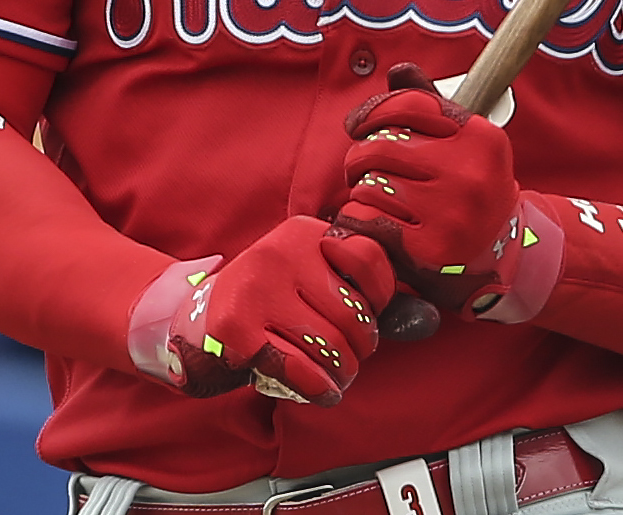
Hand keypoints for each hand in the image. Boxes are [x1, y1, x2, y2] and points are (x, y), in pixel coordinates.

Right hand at [128, 217, 395, 407]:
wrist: (192, 322)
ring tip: (336, 377)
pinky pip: (298, 368)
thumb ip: (372, 300)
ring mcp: (256, 287)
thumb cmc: (269, 306)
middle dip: (361, 349)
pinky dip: (316, 388)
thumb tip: (431, 318)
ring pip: (330, 345)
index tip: (364, 318)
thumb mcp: (317, 288)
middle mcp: (280, 250)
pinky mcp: (237, 328)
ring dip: (341, 374)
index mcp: (306, 232)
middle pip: (354, 313)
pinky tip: (319, 391)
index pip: (371, 260)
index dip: (379, 301)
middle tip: (351, 360)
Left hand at [335, 63, 528, 318]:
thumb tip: (401, 70)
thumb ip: (428, 105)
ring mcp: (451, 212)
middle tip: (363, 172)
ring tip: (378, 201)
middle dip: (360, 158)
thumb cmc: (471, 191)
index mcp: (479, 137)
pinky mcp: (428, 248)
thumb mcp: (463, 144)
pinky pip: (365, 219)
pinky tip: (372, 225)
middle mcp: (470, 172)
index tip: (357, 126)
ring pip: (369, 184)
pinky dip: (357, 221)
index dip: (372, 111)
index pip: (408, 104)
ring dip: (362, 192)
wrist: (502, 259)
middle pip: (381, 146)